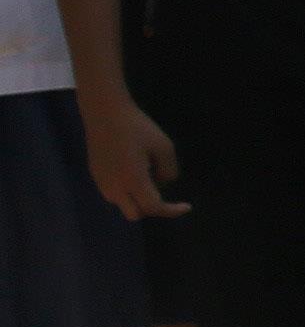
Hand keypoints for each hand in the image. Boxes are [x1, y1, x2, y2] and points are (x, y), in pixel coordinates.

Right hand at [81, 89, 178, 220]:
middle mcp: (114, 187)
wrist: (104, 112)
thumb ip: (168, 171)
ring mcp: (101, 182)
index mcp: (132, 181)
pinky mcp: (95, 175)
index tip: (186, 206)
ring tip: (148, 175)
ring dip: (137, 199)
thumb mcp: (164, 148)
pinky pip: (114, 193)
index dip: (172, 210)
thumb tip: (162, 184)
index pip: (153, 207)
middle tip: (164, 195)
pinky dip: (127, 191)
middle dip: (151, 209)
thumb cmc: (137, 127)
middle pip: (135, 214)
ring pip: (123, 204)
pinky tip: (134, 171)